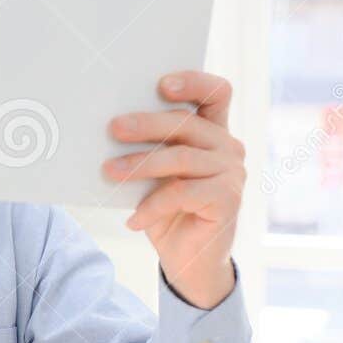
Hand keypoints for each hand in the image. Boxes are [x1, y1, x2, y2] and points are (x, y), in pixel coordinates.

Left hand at [102, 71, 244, 309]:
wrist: (187, 260)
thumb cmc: (166, 211)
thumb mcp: (153, 176)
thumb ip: (147, 150)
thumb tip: (111, 129)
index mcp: (212, 131)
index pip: (215, 92)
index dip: (193, 82)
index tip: (161, 84)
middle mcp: (228, 147)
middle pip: (187, 123)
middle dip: (147, 124)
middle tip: (113, 128)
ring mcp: (232, 173)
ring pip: (182, 158)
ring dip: (141, 165)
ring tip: (109, 172)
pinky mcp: (229, 200)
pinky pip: (183, 193)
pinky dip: (153, 206)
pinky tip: (133, 220)